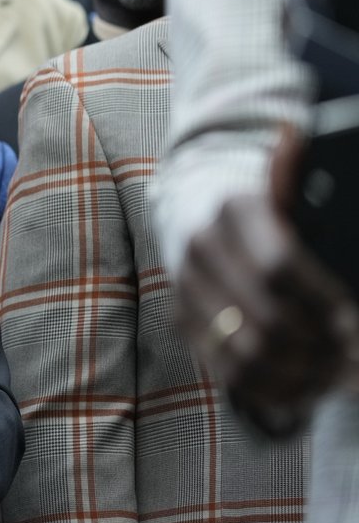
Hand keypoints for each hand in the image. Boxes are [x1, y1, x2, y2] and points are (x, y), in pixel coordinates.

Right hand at [176, 131, 358, 432]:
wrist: (194, 206)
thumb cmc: (261, 202)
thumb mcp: (283, 184)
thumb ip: (295, 171)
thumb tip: (293, 135)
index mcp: (230, 210)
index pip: (278, 267)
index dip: (323, 302)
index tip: (353, 323)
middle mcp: (198, 248)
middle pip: (263, 316)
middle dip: (317, 346)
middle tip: (353, 358)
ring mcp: (184, 288)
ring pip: (245, 351)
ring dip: (298, 373)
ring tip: (335, 375)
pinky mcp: (181, 319)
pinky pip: (225, 370)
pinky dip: (270, 388)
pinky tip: (305, 387)